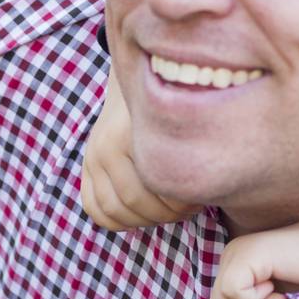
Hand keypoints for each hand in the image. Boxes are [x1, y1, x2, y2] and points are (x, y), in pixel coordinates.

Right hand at [79, 69, 197, 230]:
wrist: (138, 78)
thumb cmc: (173, 102)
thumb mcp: (184, 119)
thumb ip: (190, 149)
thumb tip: (211, 186)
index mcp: (131, 133)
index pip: (155, 188)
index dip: (181, 204)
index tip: (200, 199)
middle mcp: (106, 145)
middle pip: (134, 203)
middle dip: (165, 214)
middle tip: (188, 209)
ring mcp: (93, 155)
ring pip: (113, 210)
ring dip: (144, 220)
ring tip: (168, 212)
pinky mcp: (87, 163)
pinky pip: (94, 207)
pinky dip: (117, 220)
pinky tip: (142, 215)